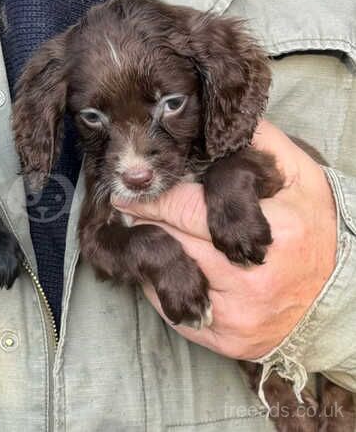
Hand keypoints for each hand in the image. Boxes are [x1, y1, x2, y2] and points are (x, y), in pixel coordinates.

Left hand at [113, 120, 336, 359]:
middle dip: (146, 222)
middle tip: (129, 208)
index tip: (132, 191)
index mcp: (273, 231)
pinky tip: (168, 268)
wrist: (339, 295)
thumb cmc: (313, 227)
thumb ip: (259, 144)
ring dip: (152, 252)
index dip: (156, 199)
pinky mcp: (227, 340)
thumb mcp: (298, 177)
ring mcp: (238, 315)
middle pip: (173, 243)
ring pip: (167, 277)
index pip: (189, 210)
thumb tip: (216, 125)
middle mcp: (252, 280)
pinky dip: (161, 286)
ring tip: (148, 233)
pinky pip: (172, 311)